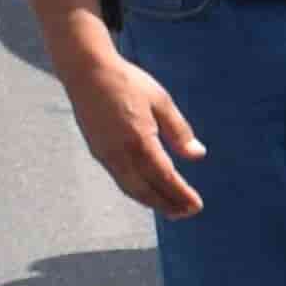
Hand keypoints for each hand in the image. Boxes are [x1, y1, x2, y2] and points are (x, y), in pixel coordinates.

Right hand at [65, 42, 206, 216]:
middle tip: (186, 213)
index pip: (164, 177)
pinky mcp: (98, 152)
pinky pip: (120, 179)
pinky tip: (148, 190)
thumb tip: (197, 155)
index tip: (196, 206)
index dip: (181, 194)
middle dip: (167, 205)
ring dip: (152, 201)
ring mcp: (106, 155)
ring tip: (170, 208)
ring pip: (131, 188)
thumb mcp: (161, 101)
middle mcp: (120, 153)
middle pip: (146, 190)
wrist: (87, 72)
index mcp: (139, 140)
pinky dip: (137, 190)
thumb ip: (179, 131)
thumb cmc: (127, 82)